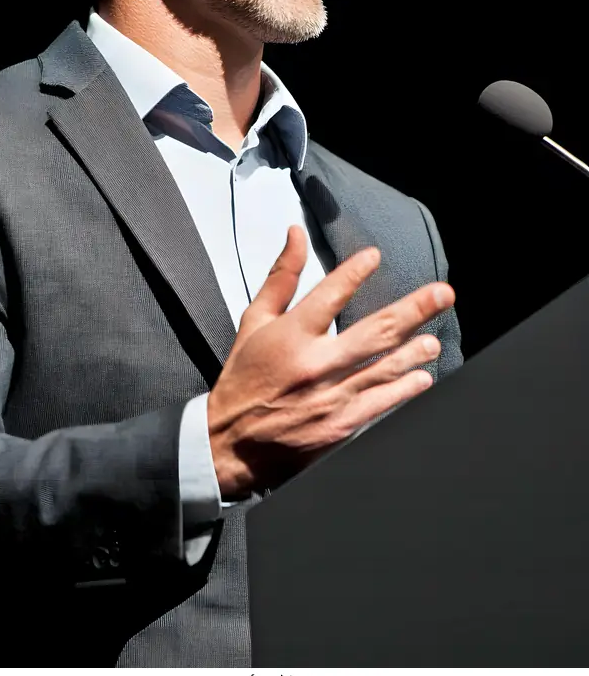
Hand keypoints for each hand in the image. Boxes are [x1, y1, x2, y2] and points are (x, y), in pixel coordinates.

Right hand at [208, 225, 454, 497]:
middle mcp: (314, 365)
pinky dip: (404, 389)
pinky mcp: (339, 426)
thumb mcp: (254, 320)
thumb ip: (281, 276)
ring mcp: (330, 398)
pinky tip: (422, 378)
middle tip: (444, 294)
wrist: (231, 443)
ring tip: (434, 340)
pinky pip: (380, 403)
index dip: (354, 273)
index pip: (330, 295)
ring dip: (415, 352)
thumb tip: (296, 233)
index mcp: (290, 335)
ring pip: (385, 368)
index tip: (375, 256)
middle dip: (415, 309)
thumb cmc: (244, 376)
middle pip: (375, 331)